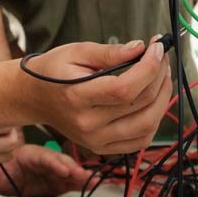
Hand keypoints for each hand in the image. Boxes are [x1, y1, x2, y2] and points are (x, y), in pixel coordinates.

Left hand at [0, 144, 91, 196]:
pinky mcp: (60, 181)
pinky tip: (93, 183)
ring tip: (92, 180)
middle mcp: (46, 160)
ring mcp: (55, 170)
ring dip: (80, 175)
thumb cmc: (4, 170)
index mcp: (30, 155)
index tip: (63, 169)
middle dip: (71, 168)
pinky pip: (73, 181)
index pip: (43, 157)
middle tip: (82, 175)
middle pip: (61, 162)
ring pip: (70, 170)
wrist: (10, 174)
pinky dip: (83, 182)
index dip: (54, 162)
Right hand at [24, 37, 171, 155]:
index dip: (148, 68)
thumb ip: (109, 52)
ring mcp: (95, 140)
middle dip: (159, 76)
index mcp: (77, 97)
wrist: (35, 98)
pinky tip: (154, 99)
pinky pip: (140, 140)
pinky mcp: (102, 148)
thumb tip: (141, 48)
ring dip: (163, 98)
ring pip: (146, 125)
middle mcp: (87, 124)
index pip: (124, 89)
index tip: (157, 48)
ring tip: (162, 76)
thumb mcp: (76, 51)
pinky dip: (154, 119)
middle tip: (161, 57)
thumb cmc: (54, 71)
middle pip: (139, 104)